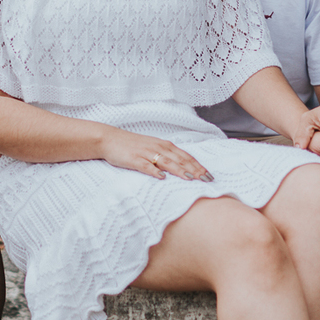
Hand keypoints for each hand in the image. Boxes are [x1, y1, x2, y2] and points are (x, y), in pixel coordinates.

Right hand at [98, 129, 212, 181]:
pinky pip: (146, 165)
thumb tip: (183, 168)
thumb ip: (167, 157)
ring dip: (179, 170)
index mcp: (164, 145)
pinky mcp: (134, 159)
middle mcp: (158, 147)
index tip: (209, 175)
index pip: (185, 156)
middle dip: (195, 169)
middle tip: (206, 179)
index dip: (198, 165)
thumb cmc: (132, 145)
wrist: (110, 139)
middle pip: (180, 159)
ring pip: (166, 162)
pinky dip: (154, 171)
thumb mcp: (153, 148)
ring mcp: (146, 153)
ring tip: (190, 178)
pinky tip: (162, 178)